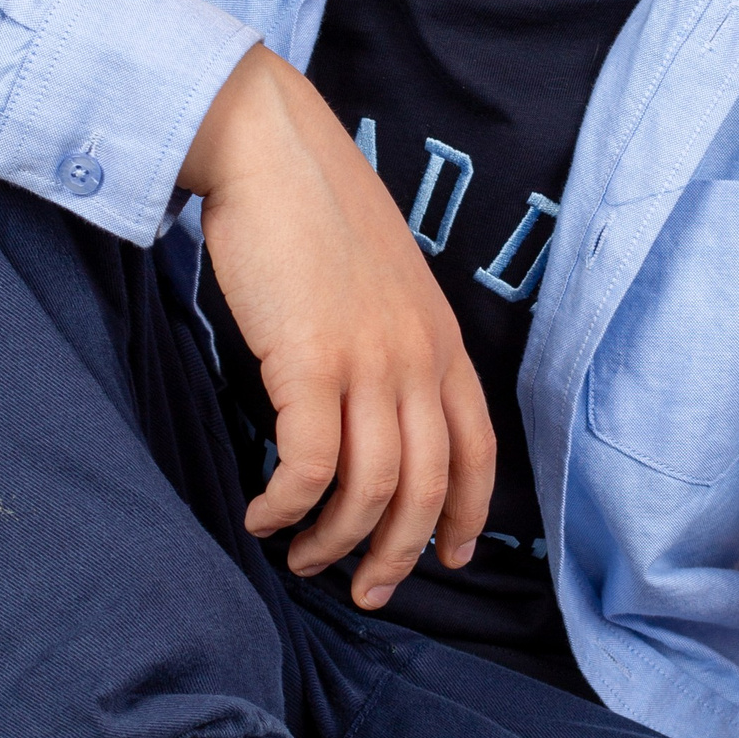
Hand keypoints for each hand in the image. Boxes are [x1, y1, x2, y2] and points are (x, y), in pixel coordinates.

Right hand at [180, 44, 495, 606]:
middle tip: (363, 591)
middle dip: (397, 553)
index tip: (447, 558)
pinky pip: (308, 466)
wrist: (269, 146)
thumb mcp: (381, 280)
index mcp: (441, 339)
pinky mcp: (308, 362)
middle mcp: (417, 357)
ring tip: (300, 556)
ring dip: (335, 539)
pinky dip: (287, 505)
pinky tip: (261, 513)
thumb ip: (393, 339)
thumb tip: (372, 404)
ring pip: (371, 487)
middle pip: (428, 486)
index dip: (467, 515)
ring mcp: (368, 361)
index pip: (477, 449)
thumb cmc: (312, 208)